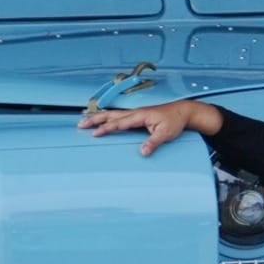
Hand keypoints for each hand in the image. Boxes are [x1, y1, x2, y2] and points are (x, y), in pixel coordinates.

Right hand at [80, 99, 220, 153]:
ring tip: (85, 121)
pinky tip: (102, 120)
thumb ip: (153, 142)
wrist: (183, 112)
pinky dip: (107, 116)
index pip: (119, 123)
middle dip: (95, 120)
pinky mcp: (137, 115)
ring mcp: (135, 113)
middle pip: (111, 115)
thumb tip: (143, 151)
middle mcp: (135, 112)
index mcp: (139, 115)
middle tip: (80, 124)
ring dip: (99, 117)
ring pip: (113, 114)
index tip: (95, 134)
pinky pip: (118, 115)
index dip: (106, 128)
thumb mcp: (166, 133)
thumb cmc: (175, 121)